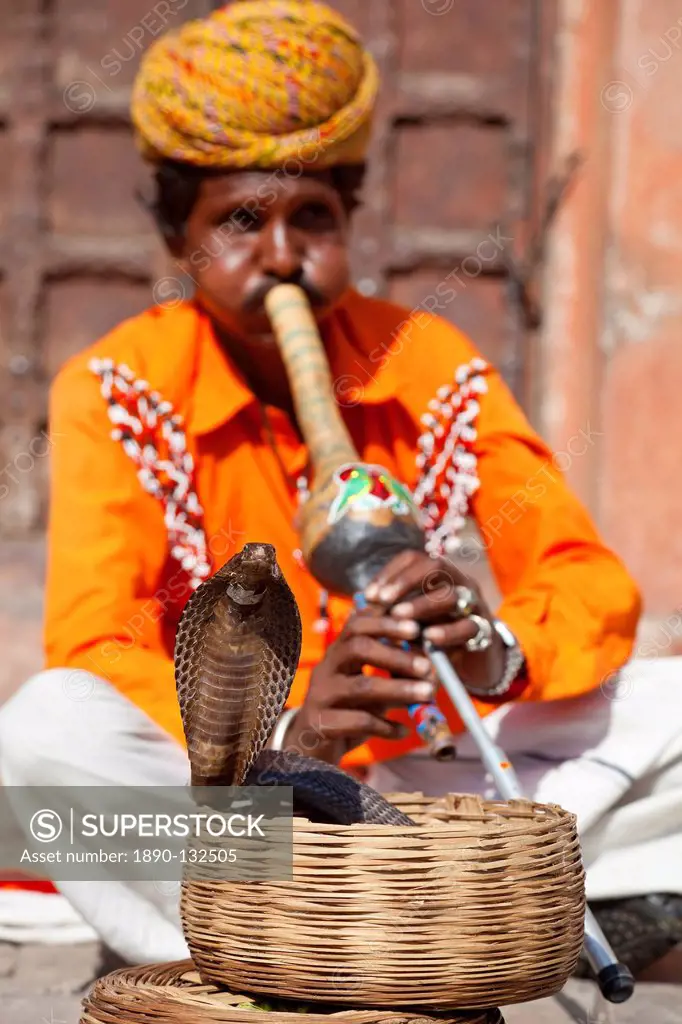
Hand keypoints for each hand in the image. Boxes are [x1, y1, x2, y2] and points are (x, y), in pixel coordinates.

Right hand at [284, 604, 437, 763]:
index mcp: (337, 653)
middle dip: (395, 655)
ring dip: (399, 689)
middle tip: (426, 666)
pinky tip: (404, 730)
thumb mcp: (368, 688)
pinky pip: (358, 721)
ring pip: (361, 686)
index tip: (416, 628)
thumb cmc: (346, 712)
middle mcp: (326, 669)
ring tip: (427, 694)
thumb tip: (430, 669)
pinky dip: (386, 726)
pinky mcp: (321, 724)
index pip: (357, 625)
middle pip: (356, 648)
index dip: (386, 623)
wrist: (309, 750)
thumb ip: (391, 675)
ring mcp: (320, 696)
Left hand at [364, 550, 505, 694]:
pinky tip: (428, 639)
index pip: (413, 559)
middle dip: (405, 581)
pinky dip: (447, 632)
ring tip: (400, 617)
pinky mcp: (484, 629)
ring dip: (422, 604)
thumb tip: (359, 611)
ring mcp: (473, 603)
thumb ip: (392, 615)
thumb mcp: (412, 622)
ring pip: (451, 594)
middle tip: (383, 600)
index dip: (390, 572)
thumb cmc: (434, 635)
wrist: (474, 659)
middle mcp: (458, 581)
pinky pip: (468, 626)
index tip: (369, 594)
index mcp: (438, 575)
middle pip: (434, 566)